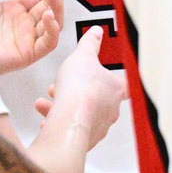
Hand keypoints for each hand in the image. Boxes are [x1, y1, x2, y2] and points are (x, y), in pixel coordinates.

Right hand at [35, 28, 125, 146]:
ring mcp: (99, 127)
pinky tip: (47, 120)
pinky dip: (60, 123)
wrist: (70, 121)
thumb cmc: (80, 89)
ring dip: (64, 107)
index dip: (118, 79)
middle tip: (61, 87)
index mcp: (117, 89)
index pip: (125, 84)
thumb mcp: (82, 56)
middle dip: (76, 91)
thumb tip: (96, 32)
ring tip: (46, 103)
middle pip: (97, 98)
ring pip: (82, 114)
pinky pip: (73, 130)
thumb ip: (89, 44)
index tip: (110, 77)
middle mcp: (112, 110)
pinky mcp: (85, 141)